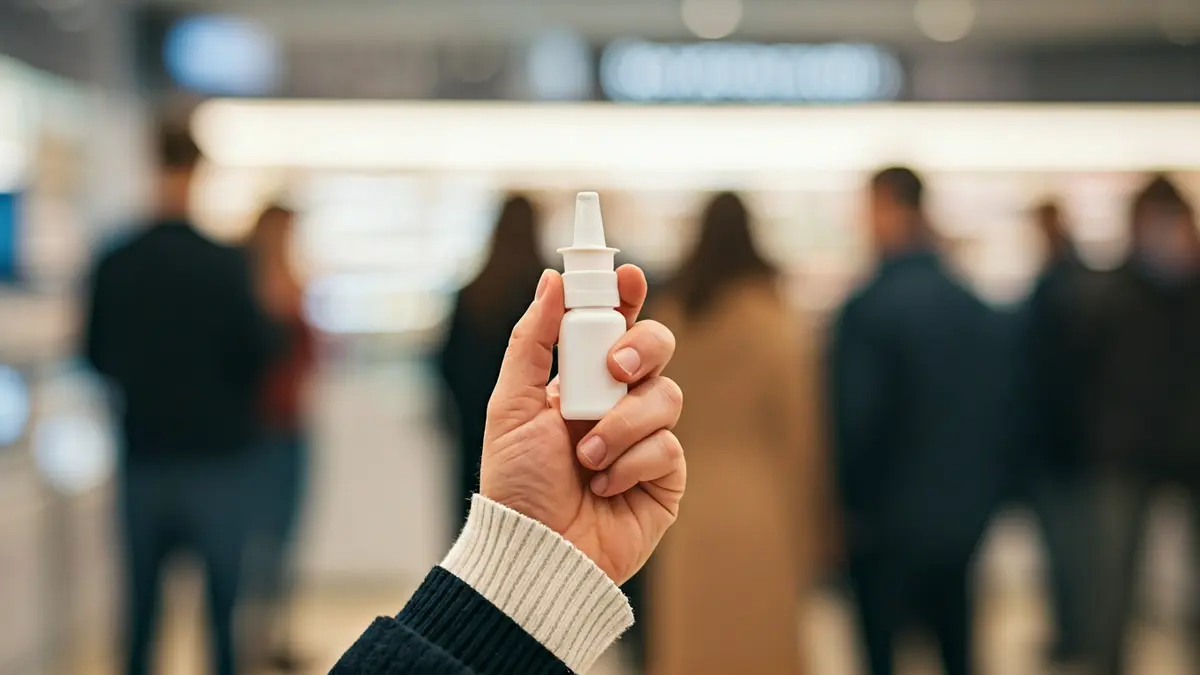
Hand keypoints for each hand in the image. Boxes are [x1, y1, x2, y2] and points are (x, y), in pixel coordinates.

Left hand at [481, 265, 684, 584]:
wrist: (536, 552)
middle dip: (641, 348)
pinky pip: (667, 447)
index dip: (625, 296)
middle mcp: (618, 402)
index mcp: (581, 379)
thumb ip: (533, 341)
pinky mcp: (664, 476)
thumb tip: (552, 280)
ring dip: (621, 425)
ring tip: (586, 458)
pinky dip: (631, 463)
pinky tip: (604, 486)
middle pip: (657, 347)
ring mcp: (645, 438)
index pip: (614, 324)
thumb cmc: (517, 484)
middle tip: (615, 369)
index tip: (625, 276)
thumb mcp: (512, 405)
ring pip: (666, 396)